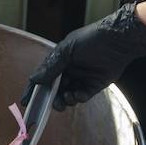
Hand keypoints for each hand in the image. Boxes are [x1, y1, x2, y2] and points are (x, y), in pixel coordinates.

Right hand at [23, 2, 145, 110]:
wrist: (118, 41)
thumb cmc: (91, 40)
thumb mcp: (67, 51)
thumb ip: (51, 67)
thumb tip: (34, 79)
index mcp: (58, 60)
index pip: (42, 77)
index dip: (34, 90)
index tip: (27, 102)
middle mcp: (68, 70)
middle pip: (54, 90)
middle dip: (52, 98)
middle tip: (53, 104)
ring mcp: (81, 78)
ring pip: (67, 95)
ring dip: (65, 99)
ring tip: (68, 98)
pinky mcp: (94, 85)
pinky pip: (82, 96)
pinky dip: (79, 97)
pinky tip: (79, 94)